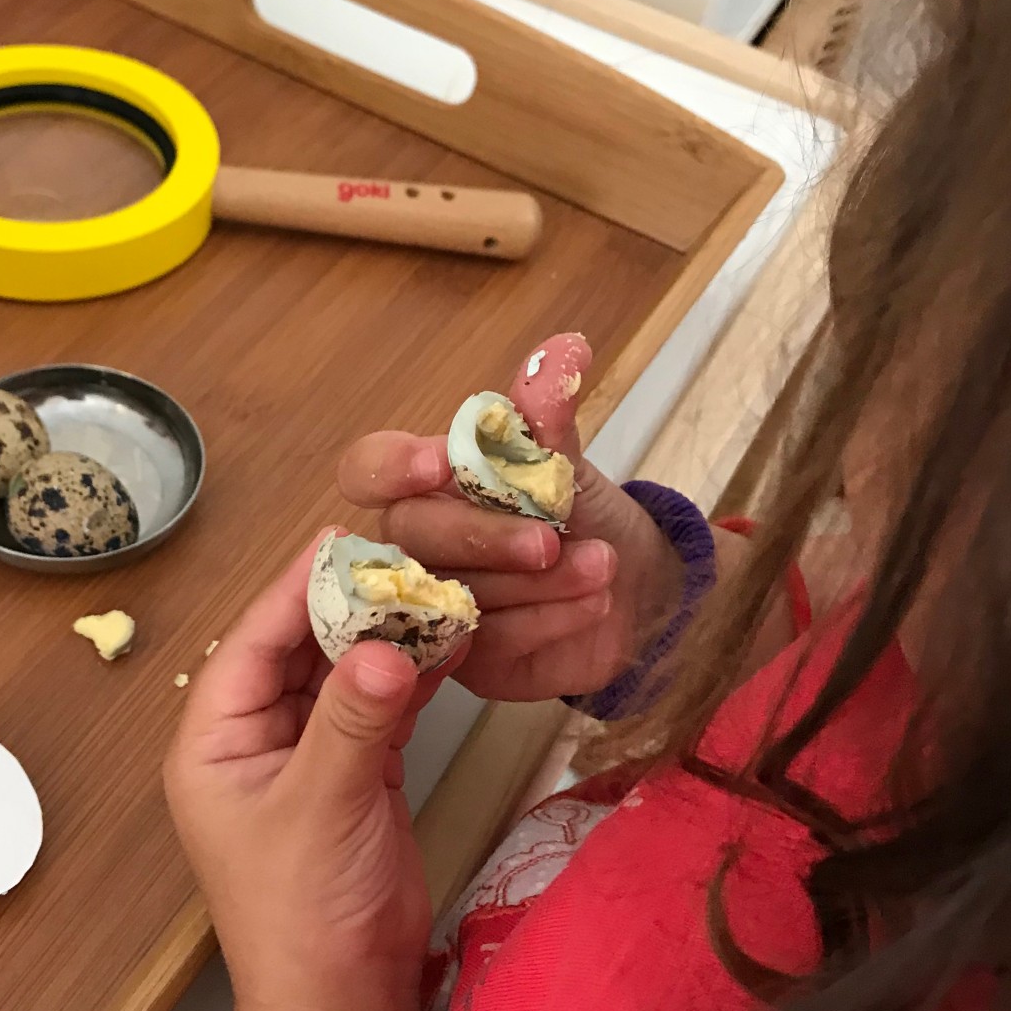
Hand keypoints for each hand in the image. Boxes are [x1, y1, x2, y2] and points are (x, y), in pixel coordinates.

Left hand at [163, 535, 459, 1010]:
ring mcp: (306, 751)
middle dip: (351, 601)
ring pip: (345, 668)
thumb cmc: (303, 914)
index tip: (346, 536)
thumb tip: (386, 646)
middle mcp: (254, 735)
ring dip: (387, 631)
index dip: (296, 586)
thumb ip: (351, 723)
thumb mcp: (320, 809)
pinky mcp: (355, 769)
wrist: (341, 999)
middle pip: (300, 645)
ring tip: (436, 582)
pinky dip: (412, 671)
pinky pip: (380, 701)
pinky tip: (449, 637)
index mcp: (214, 739)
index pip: (253, 641)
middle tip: (406, 550)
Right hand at [337, 333, 681, 701]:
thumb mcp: (569, 465)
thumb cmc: (586, 518)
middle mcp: (417, 546)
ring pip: (457, 594)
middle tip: (551, 540)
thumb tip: (565, 349)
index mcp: (427, 485)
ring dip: (536, 582)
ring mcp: (435, 607)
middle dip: (483, 536)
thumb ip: (548, 418)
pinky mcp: (464, 661)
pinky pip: (491, 642)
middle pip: (411, 538)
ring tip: (602, 569)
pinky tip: (593, 604)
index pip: (368, 470)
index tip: (439, 464)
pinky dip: (546, 620)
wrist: (642, 592)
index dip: (390, 468)